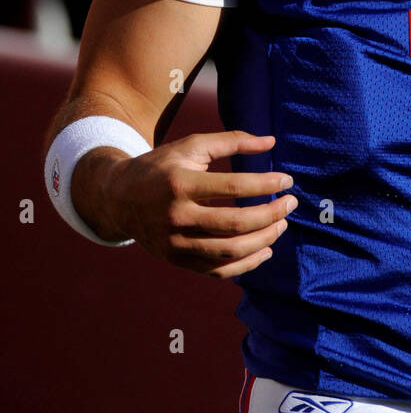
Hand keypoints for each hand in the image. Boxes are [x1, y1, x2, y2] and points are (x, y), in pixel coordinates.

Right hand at [106, 131, 296, 278]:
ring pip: (228, 251)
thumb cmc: (162, 166)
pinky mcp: (176, 261)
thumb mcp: (192, 146)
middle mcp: (176, 217)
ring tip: (282, 226)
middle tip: (291, 204)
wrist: (118, 198)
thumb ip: (232, 141)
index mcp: (181, 184)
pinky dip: (245, 265)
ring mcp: (175, 243)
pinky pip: (216, 270)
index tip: (288, 181)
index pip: (233, 187)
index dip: (265, 184)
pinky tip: (265, 251)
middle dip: (270, 215)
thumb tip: (272, 142)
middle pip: (235, 223)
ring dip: (263, 241)